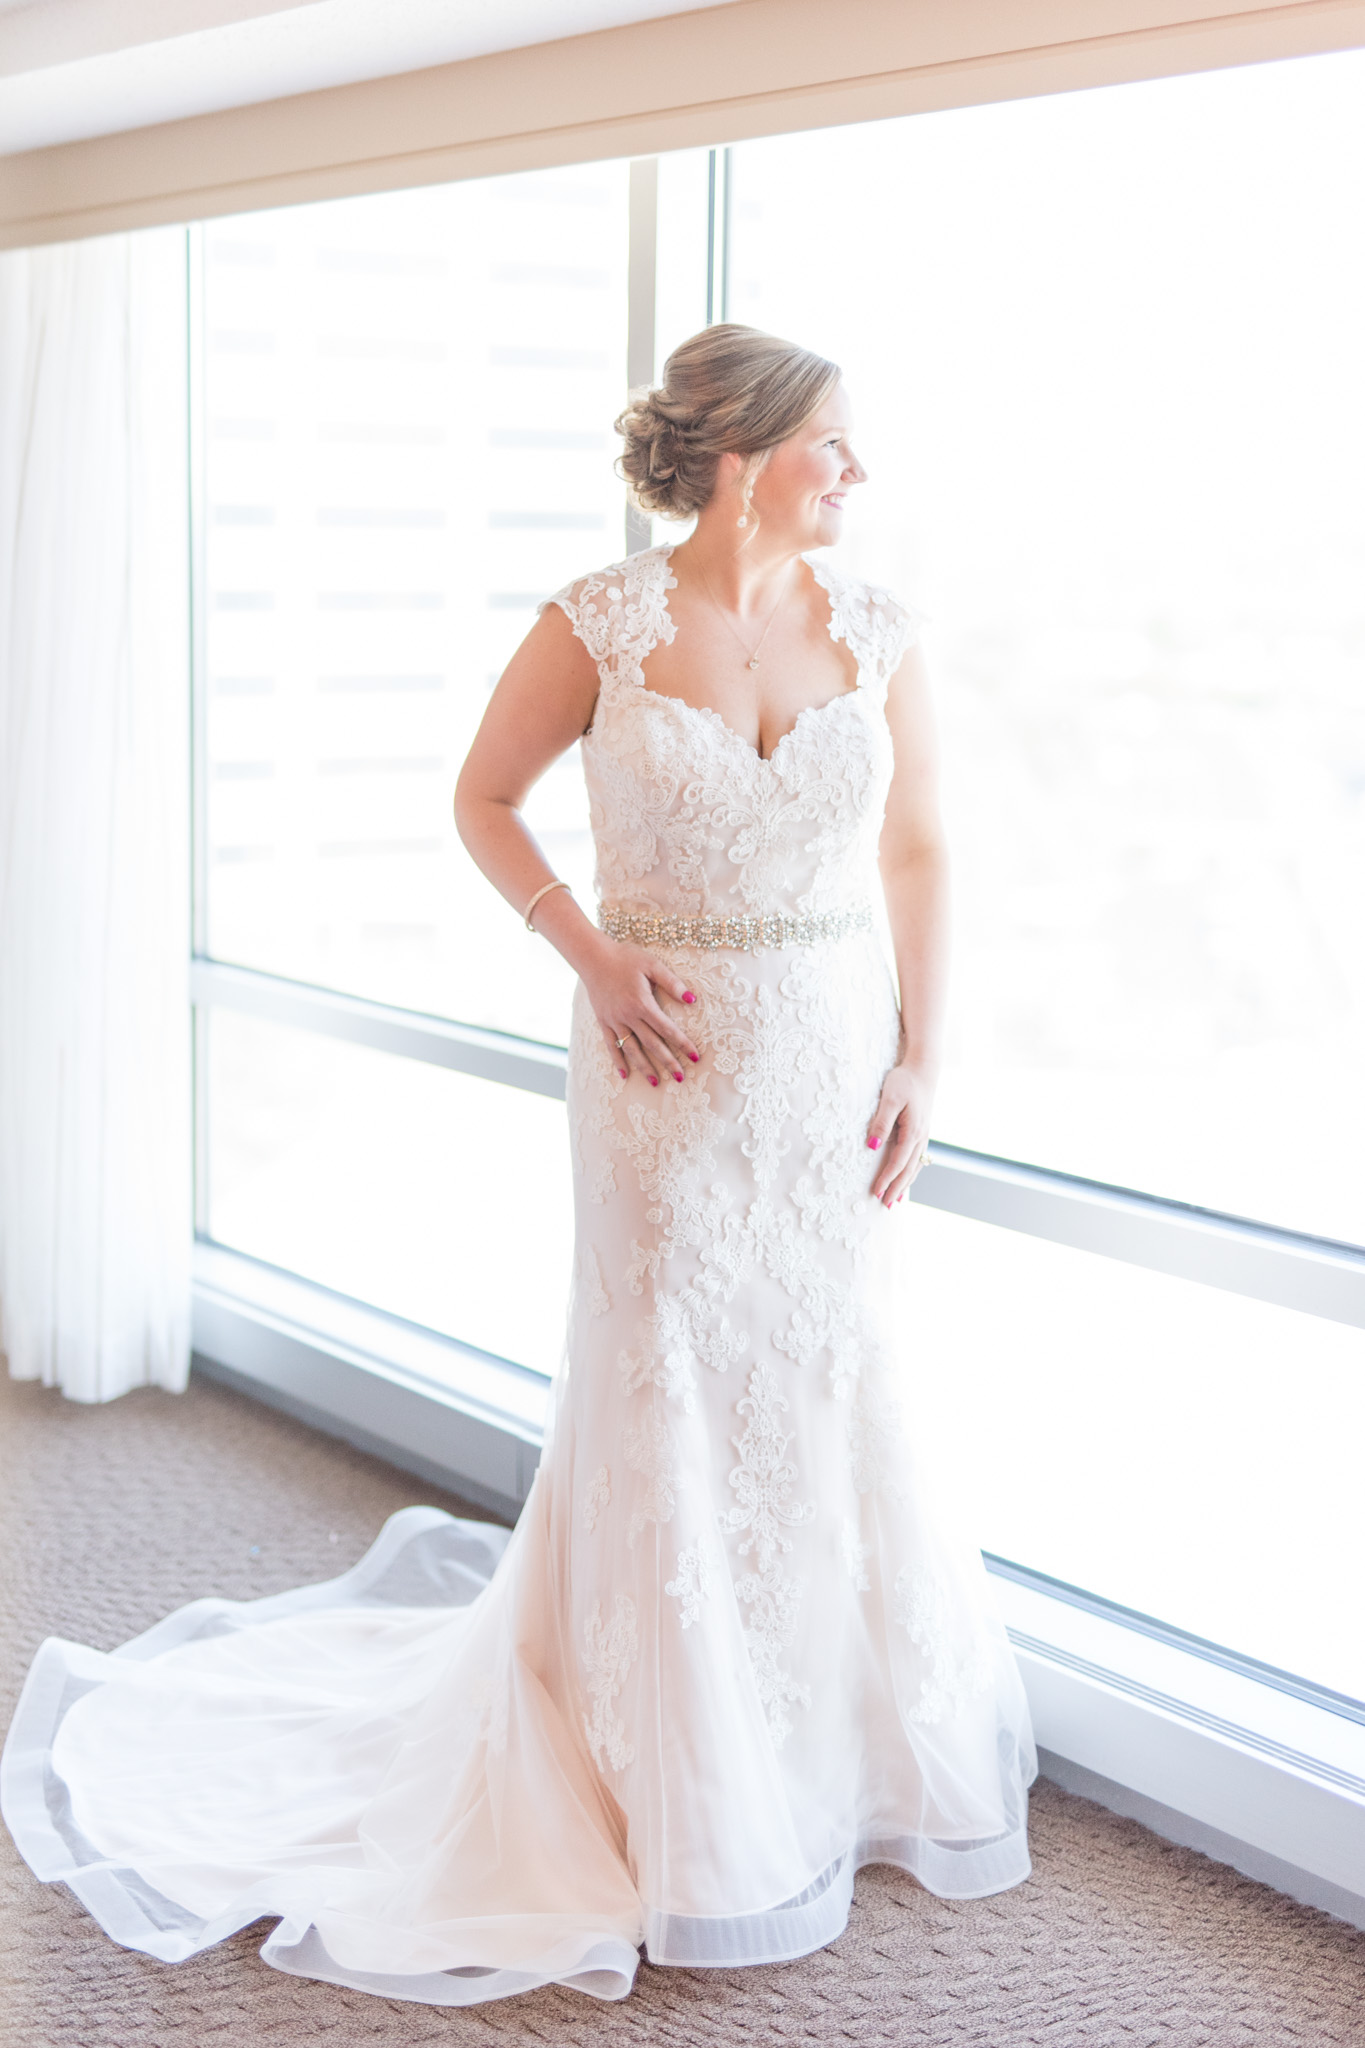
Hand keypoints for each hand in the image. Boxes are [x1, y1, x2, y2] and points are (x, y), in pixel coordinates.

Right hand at [581, 938, 700, 1087]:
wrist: (594, 958)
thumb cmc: (626, 959)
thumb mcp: (652, 965)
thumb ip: (672, 983)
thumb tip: (692, 999)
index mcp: (643, 1003)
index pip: (667, 1029)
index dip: (682, 1044)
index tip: (695, 1057)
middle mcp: (628, 1016)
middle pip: (652, 1044)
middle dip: (668, 1062)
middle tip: (680, 1078)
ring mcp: (614, 1021)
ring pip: (631, 1049)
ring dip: (644, 1067)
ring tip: (655, 1082)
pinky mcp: (603, 1021)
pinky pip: (611, 1045)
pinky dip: (618, 1061)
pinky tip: (625, 1075)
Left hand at [866, 1061, 933, 1206]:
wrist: (923, 1069)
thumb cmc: (904, 1081)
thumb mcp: (889, 1100)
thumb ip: (881, 1124)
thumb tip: (872, 1148)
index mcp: (913, 1132)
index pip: (897, 1163)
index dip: (886, 1180)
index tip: (875, 1193)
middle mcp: (921, 1137)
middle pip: (908, 1170)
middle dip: (897, 1188)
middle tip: (886, 1205)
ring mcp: (924, 1135)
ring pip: (915, 1166)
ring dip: (906, 1184)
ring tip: (897, 1199)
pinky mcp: (922, 1130)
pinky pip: (917, 1157)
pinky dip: (912, 1172)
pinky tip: (908, 1177)